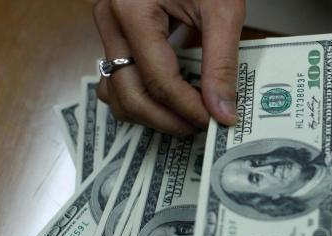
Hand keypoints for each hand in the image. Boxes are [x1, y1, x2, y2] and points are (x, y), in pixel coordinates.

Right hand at [93, 0, 244, 134]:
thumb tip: (223, 112)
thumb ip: (222, 64)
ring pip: (116, 91)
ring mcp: (108, 29)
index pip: (158, 80)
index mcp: (132, 11)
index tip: (215, 122)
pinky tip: (171, 99)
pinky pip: (118, 77)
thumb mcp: (222, 10)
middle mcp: (110, 21)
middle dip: (166, 120)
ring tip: (186, 116)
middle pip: (128, 93)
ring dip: (150, 113)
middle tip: (200, 127)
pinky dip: (142, 96)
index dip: (188, 109)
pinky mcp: (116, 35)